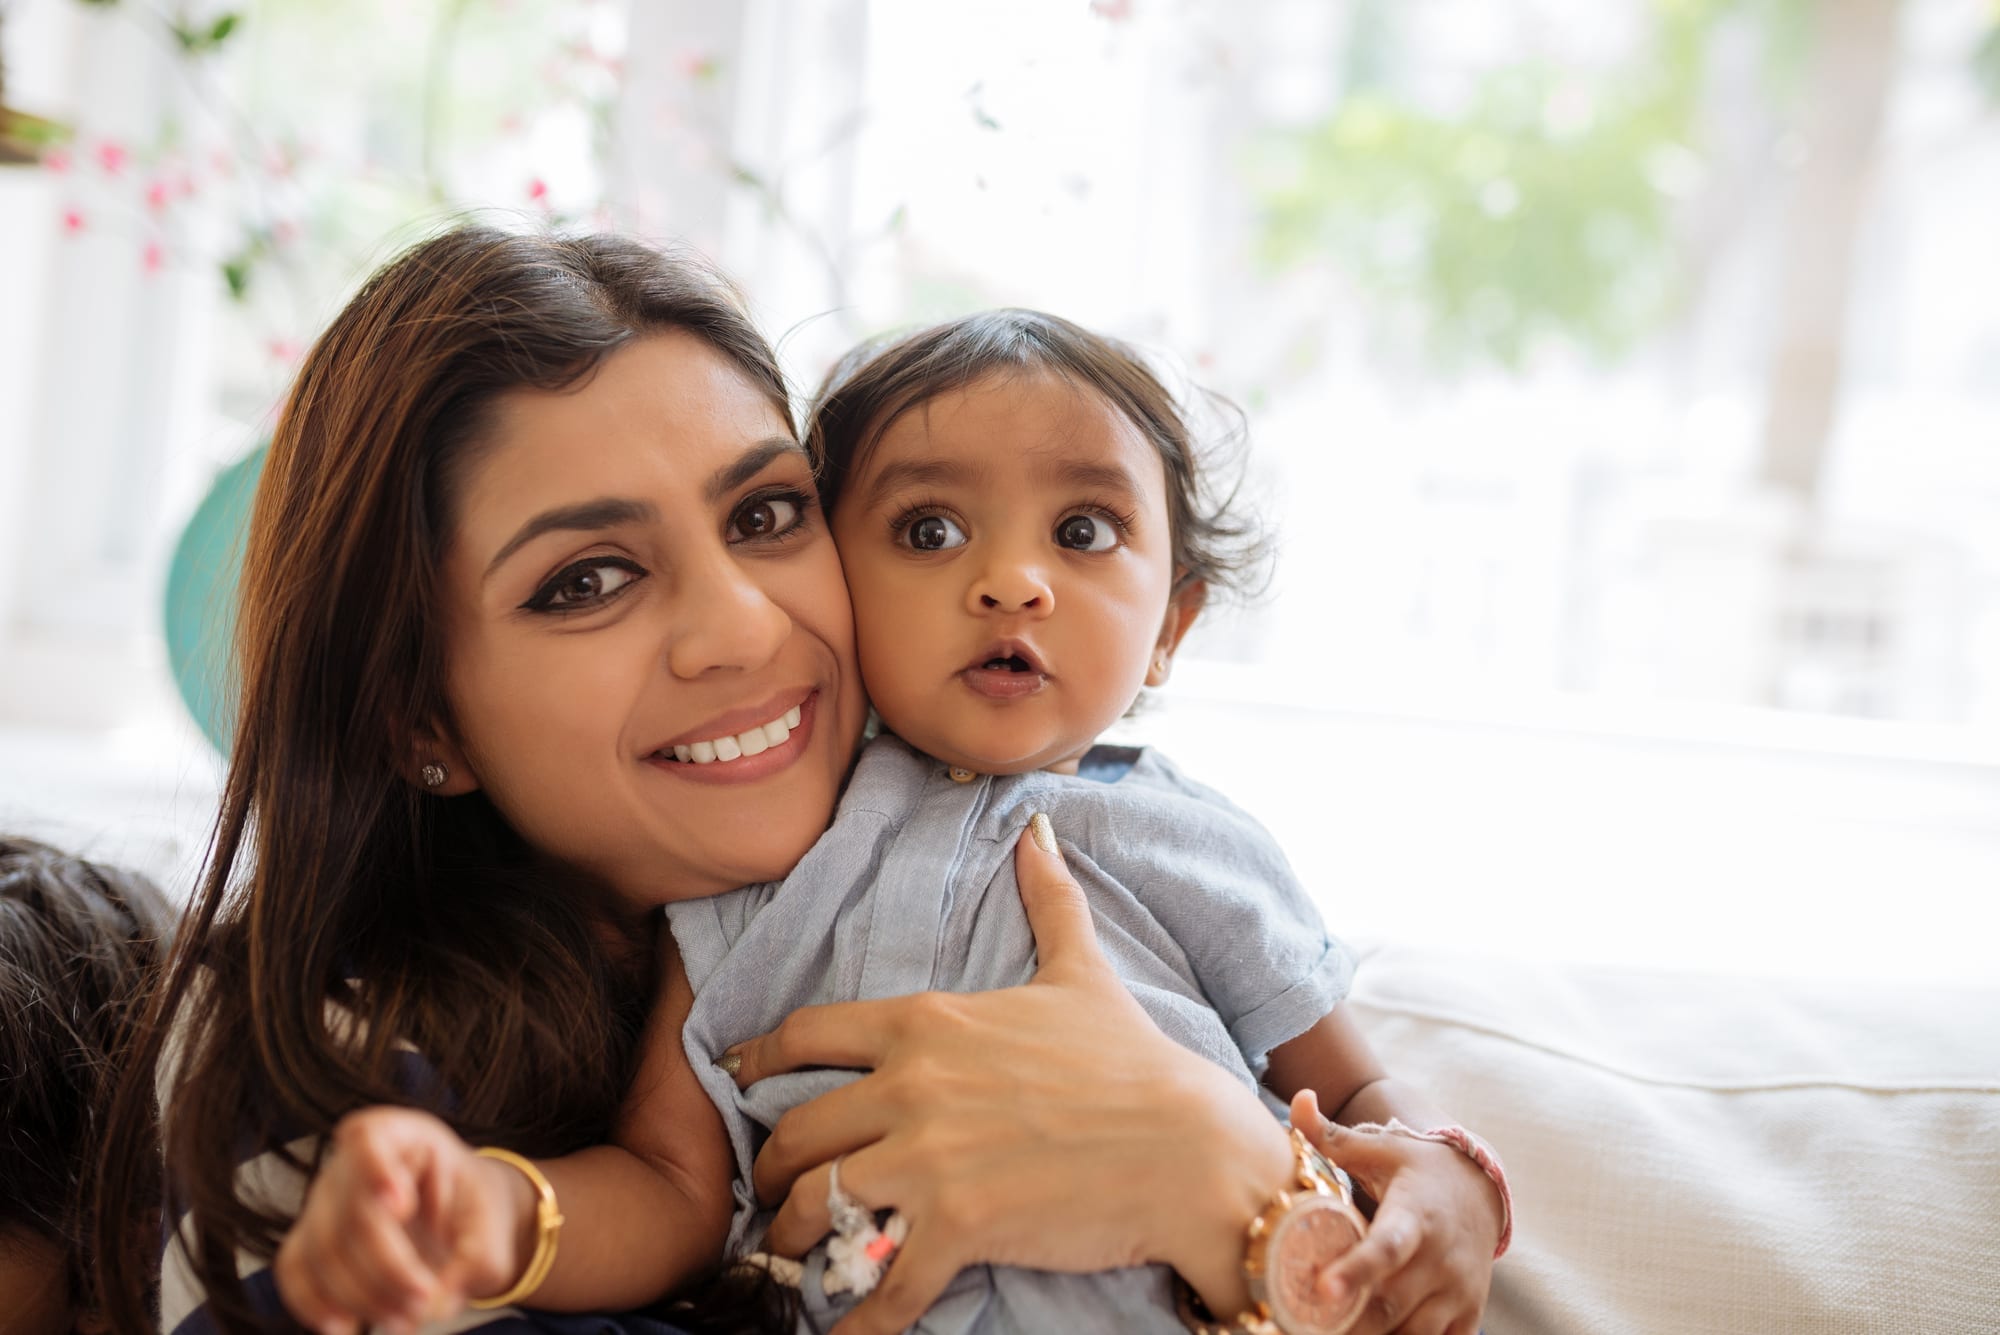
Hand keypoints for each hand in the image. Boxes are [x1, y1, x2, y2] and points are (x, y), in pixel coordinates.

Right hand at [273, 1107, 529, 1334]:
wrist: (455, 1219)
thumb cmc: (472, 1211)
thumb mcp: (491, 1227)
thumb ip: (473, 1262)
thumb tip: (433, 1307)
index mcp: (402, 1134)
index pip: (370, 1138)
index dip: (377, 1170)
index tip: (402, 1205)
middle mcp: (350, 1163)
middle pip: (352, 1213)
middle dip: (387, 1268)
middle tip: (424, 1301)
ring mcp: (322, 1200)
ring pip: (322, 1250)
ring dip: (361, 1296)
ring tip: (405, 1320)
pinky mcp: (307, 1239)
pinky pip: (295, 1271)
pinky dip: (314, 1304)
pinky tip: (343, 1329)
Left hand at [719, 813, 1294, 1334]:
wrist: (1188, 1146)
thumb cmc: (1133, 1060)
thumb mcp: (1080, 970)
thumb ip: (1048, 899)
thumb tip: (1039, 831)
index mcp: (928, 1022)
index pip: (806, 1034)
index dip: (758, 1058)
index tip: (735, 1074)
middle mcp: (912, 1085)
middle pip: (796, 1131)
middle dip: (772, 1169)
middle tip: (771, 1191)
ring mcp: (930, 1158)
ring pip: (815, 1204)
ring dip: (795, 1236)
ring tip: (796, 1255)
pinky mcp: (957, 1225)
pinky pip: (880, 1280)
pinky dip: (853, 1317)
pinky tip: (840, 1333)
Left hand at [1291, 1091, 1501, 1334]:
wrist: (1481, 1191)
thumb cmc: (1414, 1168)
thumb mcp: (1378, 1148)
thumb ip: (1330, 1135)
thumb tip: (1299, 1099)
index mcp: (1415, 1214)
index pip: (1386, 1247)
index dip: (1356, 1271)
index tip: (1322, 1289)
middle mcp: (1442, 1257)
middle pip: (1390, 1303)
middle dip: (1347, 1323)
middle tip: (1302, 1324)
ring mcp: (1458, 1290)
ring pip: (1412, 1334)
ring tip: (1328, 1332)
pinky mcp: (1469, 1314)